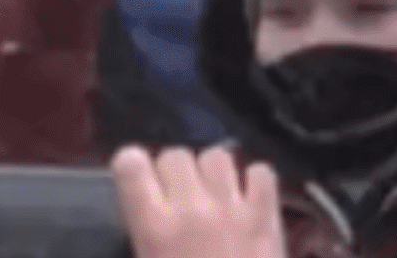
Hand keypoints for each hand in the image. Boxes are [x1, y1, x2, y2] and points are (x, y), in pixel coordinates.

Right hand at [113, 147, 286, 257]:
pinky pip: (260, 172)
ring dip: (212, 173)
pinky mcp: (267, 216)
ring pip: (217, 155)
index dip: (132, 170)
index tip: (138, 186)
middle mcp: (189, 207)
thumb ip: (144, 242)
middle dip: (173, 173)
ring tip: (214, 197)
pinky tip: (248, 202)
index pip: (130, 162)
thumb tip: (146, 227)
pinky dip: (254, 182)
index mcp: (152, 225)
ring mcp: (232, 208)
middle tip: (178, 201)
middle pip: (174, 154)